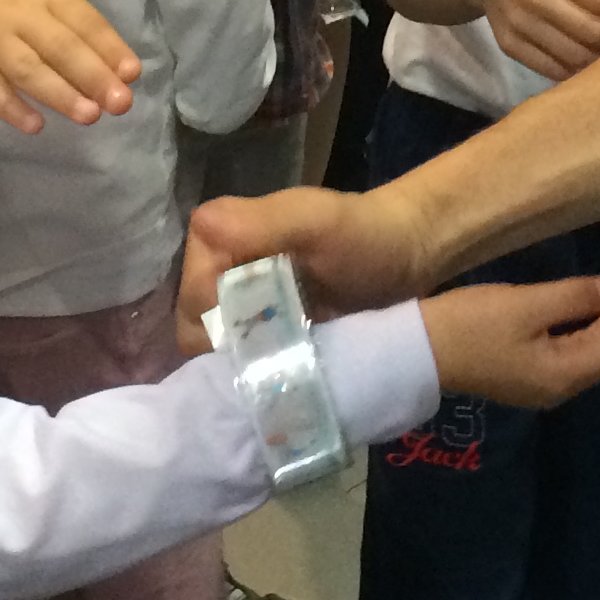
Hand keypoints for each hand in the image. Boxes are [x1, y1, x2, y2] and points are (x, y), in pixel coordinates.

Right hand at [0, 0, 139, 132]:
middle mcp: (19, 13)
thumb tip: (121, 67)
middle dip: (92, 75)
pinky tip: (34, 125)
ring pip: (28, 68)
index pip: (83, 20)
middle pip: (60, 46)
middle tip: (120, 103)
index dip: (109, 47)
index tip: (132, 74)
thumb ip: (76, 24)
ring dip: (60, 93)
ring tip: (89, 116)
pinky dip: (11, 106)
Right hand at [178, 184, 435, 351]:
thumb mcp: (318, 223)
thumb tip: (204, 229)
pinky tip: (285, 376)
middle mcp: (214, 271)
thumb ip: (263, 223)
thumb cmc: (364, 235)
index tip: (265, 335)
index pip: (191, 300)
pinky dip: (257, 372)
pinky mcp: (257, 333)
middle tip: (277, 359)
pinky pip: (238, 362)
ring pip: (213, 352)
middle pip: (196, 331)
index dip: (222, 324)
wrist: (407, 257)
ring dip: (245, 366)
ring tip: (283, 370)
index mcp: (215, 237)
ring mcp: (235, 305)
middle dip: (231, 350)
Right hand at [422, 259, 599, 405]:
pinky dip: (595, 321)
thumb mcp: (526, 305)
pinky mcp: (529, 369)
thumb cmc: (470, 324)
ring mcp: (544, 380)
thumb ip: (575, 297)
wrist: (415, 351)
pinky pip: (578, 346)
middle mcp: (561, 385)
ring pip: (596, 346)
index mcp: (564, 374)